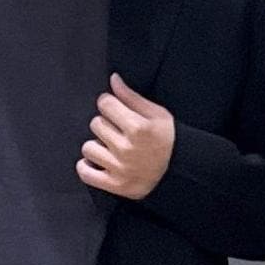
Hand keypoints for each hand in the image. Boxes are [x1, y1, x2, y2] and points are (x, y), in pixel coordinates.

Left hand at [77, 71, 174, 198]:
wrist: (179, 169)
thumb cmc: (168, 138)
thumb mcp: (156, 113)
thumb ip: (131, 97)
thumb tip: (113, 80)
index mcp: (137, 127)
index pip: (105, 104)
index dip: (108, 103)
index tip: (114, 108)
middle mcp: (126, 148)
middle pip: (95, 124)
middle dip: (105, 123)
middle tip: (118, 130)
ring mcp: (119, 168)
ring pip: (88, 148)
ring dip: (97, 145)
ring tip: (110, 147)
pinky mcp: (115, 185)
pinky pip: (86, 174)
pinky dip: (86, 167)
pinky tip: (96, 161)